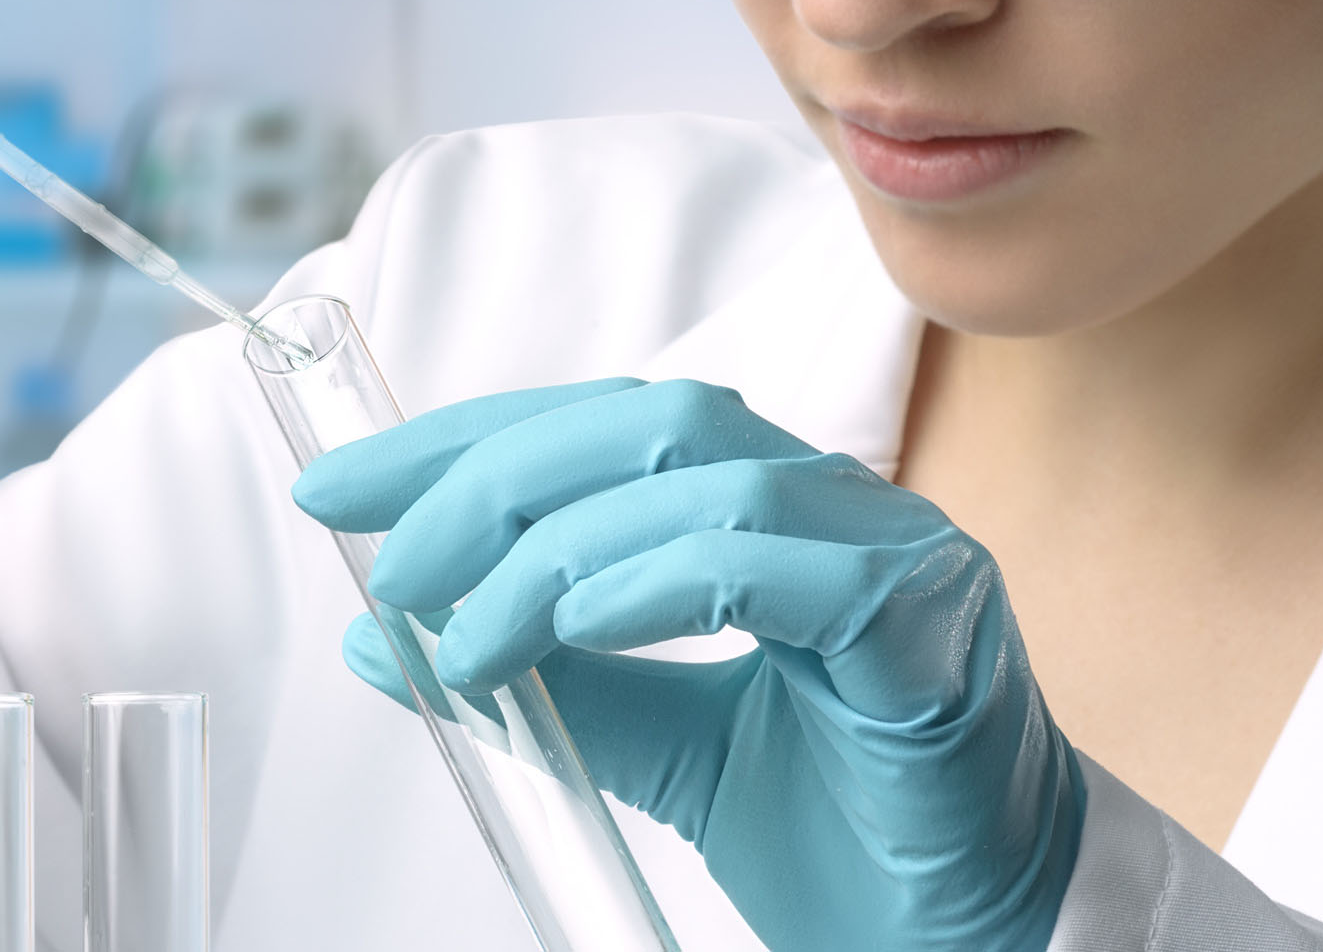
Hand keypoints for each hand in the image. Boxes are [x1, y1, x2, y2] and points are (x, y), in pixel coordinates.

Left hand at [293, 378, 1083, 951]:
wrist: (979, 941)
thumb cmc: (846, 836)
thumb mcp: (658, 746)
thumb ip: (540, 681)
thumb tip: (384, 639)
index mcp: (770, 511)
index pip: (600, 426)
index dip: (464, 440)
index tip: (343, 487)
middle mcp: (833, 505)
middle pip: (644, 422)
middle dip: (490, 473)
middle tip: (385, 556)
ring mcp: (894, 552)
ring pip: (700, 479)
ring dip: (552, 547)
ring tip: (463, 630)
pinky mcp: (928, 625)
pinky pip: (779, 566)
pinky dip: (657, 579)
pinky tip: (572, 624)